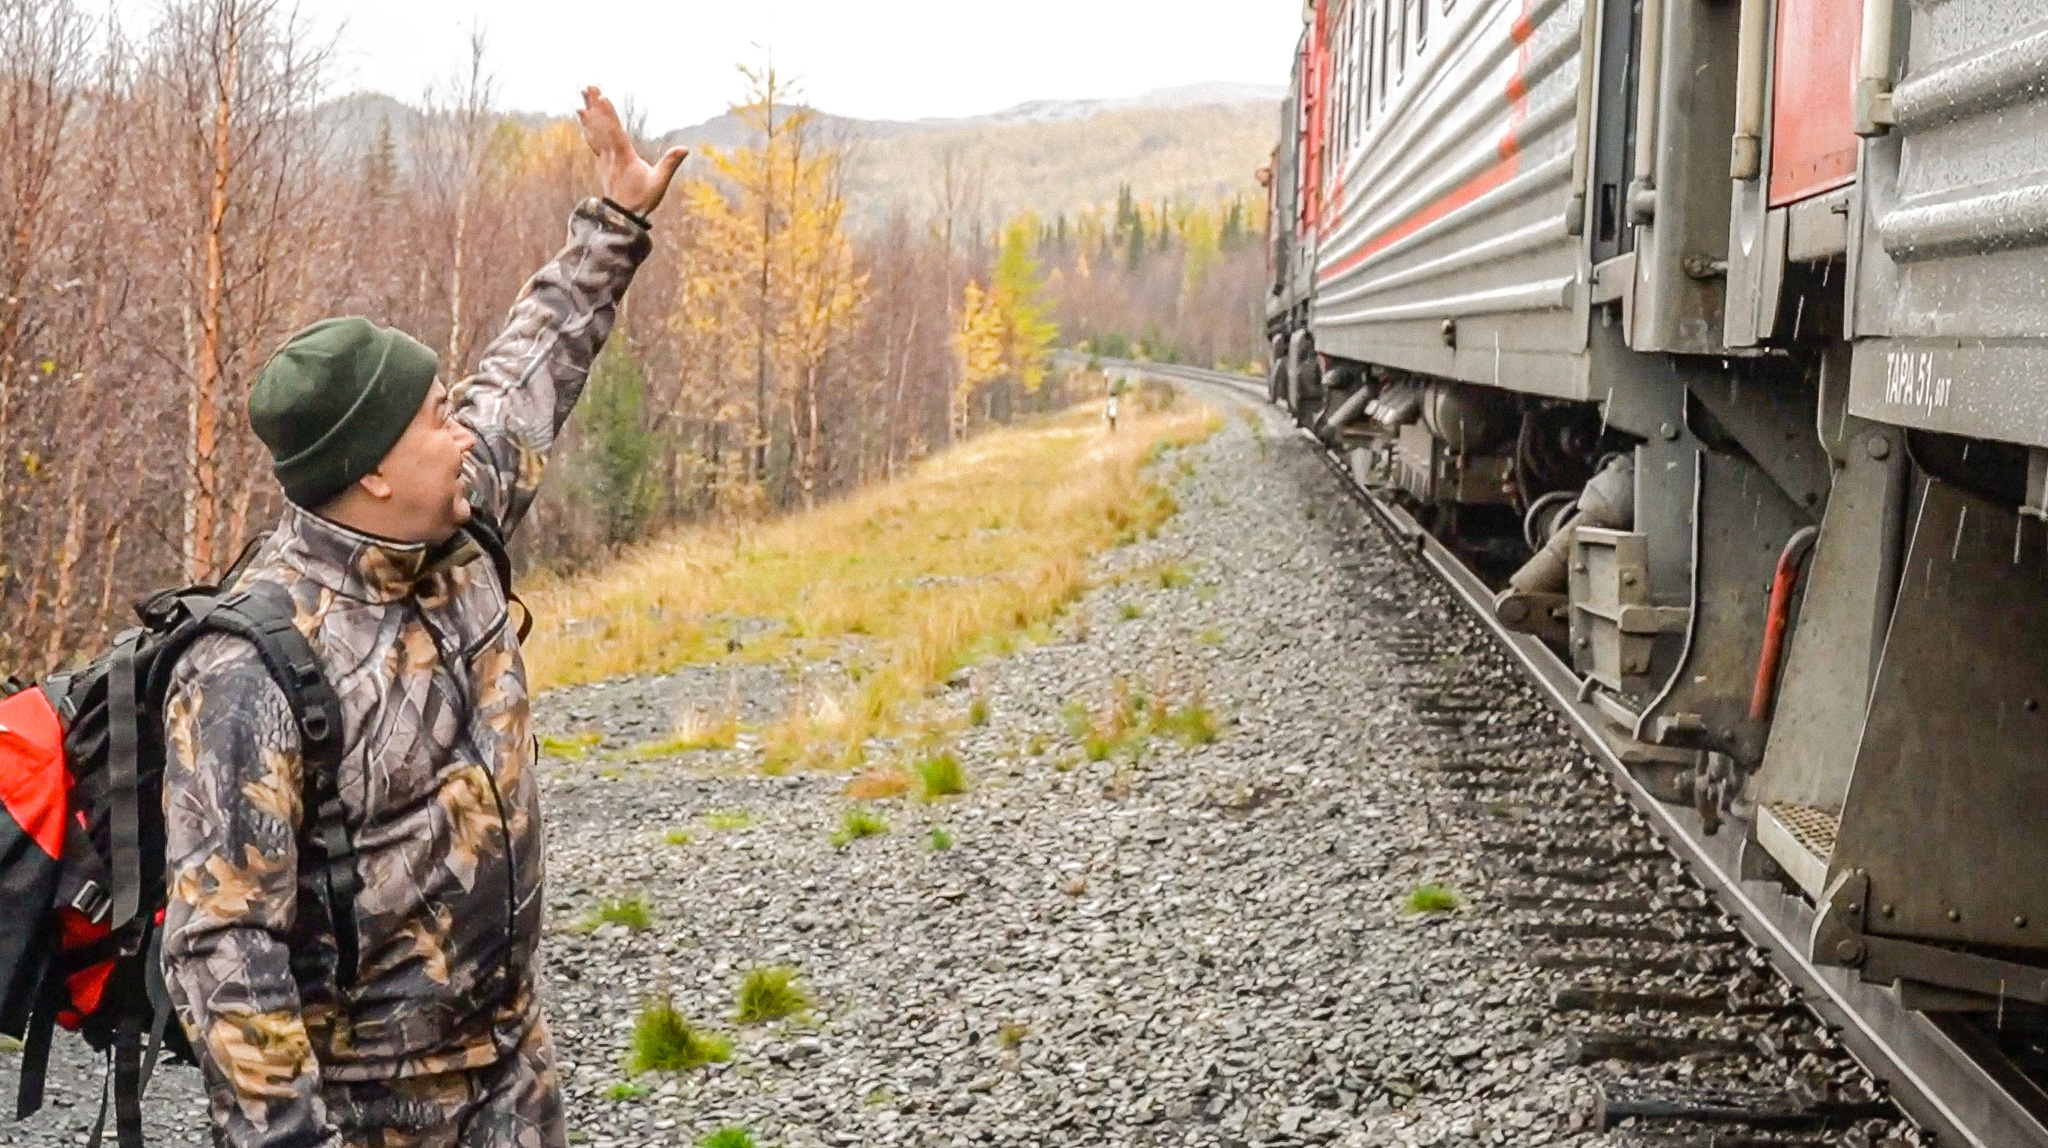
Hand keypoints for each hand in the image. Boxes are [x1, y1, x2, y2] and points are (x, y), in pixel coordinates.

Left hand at [575, 86, 686, 216]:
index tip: (601, 97)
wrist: (623, 216)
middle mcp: (610, 156)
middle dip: (595, 106)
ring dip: (589, 115)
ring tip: (582, 100)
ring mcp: (604, 160)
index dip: (608, 114)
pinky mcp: (602, 164)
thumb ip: (670, 164)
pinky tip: (584, 120)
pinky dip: (588, 129)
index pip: (614, 131)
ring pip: (595, 132)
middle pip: (601, 126)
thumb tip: (684, 149)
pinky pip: (593, 142)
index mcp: (624, 157)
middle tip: (587, 87)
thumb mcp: (659, 183)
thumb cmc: (642, 199)